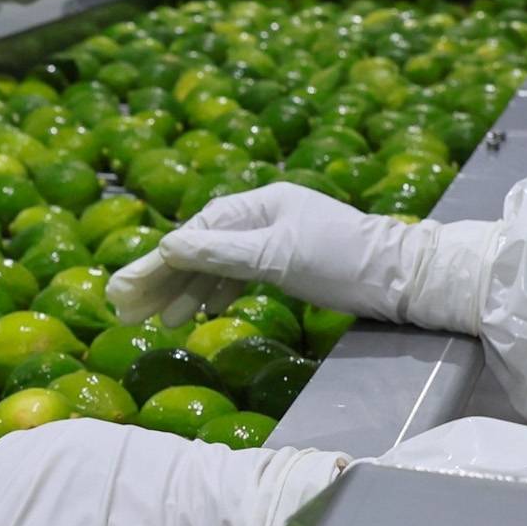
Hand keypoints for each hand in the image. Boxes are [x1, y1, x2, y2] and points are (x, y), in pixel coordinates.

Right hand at [108, 182, 491, 334]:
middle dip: (161, 279)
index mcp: (257, 205)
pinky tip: (201, 310)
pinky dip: (217, 292)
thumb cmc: (343, 260)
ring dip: (185, 291)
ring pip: (217, 265)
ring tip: (159, 320)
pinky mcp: (289, 262)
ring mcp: (275, 239)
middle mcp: (262, 216)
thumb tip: (168, 246)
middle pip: (199, 248)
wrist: (402, 277)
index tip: (124, 288)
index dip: (156, 263)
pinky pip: (239, 274)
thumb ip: (222, 254)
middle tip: (124, 308)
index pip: (194, 234)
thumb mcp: (278, 257)